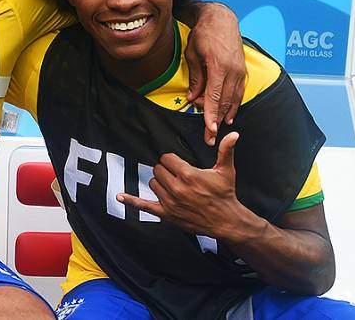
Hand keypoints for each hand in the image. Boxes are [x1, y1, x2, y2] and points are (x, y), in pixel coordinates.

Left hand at [118, 132, 245, 237]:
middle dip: (166, 170)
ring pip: (153, 183)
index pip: (166, 159)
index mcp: (188, 175)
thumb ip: (226, 150)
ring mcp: (170, 201)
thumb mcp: (226, 171)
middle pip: (158, 169)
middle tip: (178, 175)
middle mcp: (177, 188)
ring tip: (174, 186)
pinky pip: (144, 205)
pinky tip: (120, 196)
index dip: (172, 160)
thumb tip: (234, 134)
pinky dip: (131, 201)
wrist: (226, 220)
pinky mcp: (166, 213)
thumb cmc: (224, 194)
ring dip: (160, 182)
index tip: (179, 165)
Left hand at [185, 3, 244, 145]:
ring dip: (225, 115)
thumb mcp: (192, 55)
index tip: (209, 130)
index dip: (211, 115)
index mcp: (219, 67)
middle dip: (217, 121)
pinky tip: (229, 115)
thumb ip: (195, 78)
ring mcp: (240, 71)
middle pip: (224, 102)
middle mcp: (233, 71)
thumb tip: (193, 98)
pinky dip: (234, 105)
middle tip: (209, 138)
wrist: (221, 20)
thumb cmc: (204, 35)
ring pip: (233, 99)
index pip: (214, 96)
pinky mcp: (242, 70)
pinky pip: (238, 92)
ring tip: (218, 130)